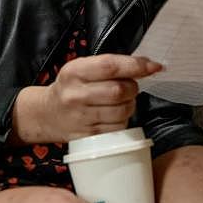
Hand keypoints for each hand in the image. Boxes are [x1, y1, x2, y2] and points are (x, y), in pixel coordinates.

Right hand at [40, 54, 161, 140]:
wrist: (47, 114)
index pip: (110, 66)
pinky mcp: (87, 136)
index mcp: (74, 72)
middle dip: (133, 87)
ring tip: (120, 101)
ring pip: (122, 111)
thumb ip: (110, 65)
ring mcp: (81, 117)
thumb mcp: (82, 68)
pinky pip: (118, 127)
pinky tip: (114, 115)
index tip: (154, 66)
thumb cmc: (72, 87)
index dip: (136, 65)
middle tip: (128, 86)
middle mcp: (75, 94)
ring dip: (130, 104)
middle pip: (119, 90)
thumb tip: (148, 65)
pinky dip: (123, 120)